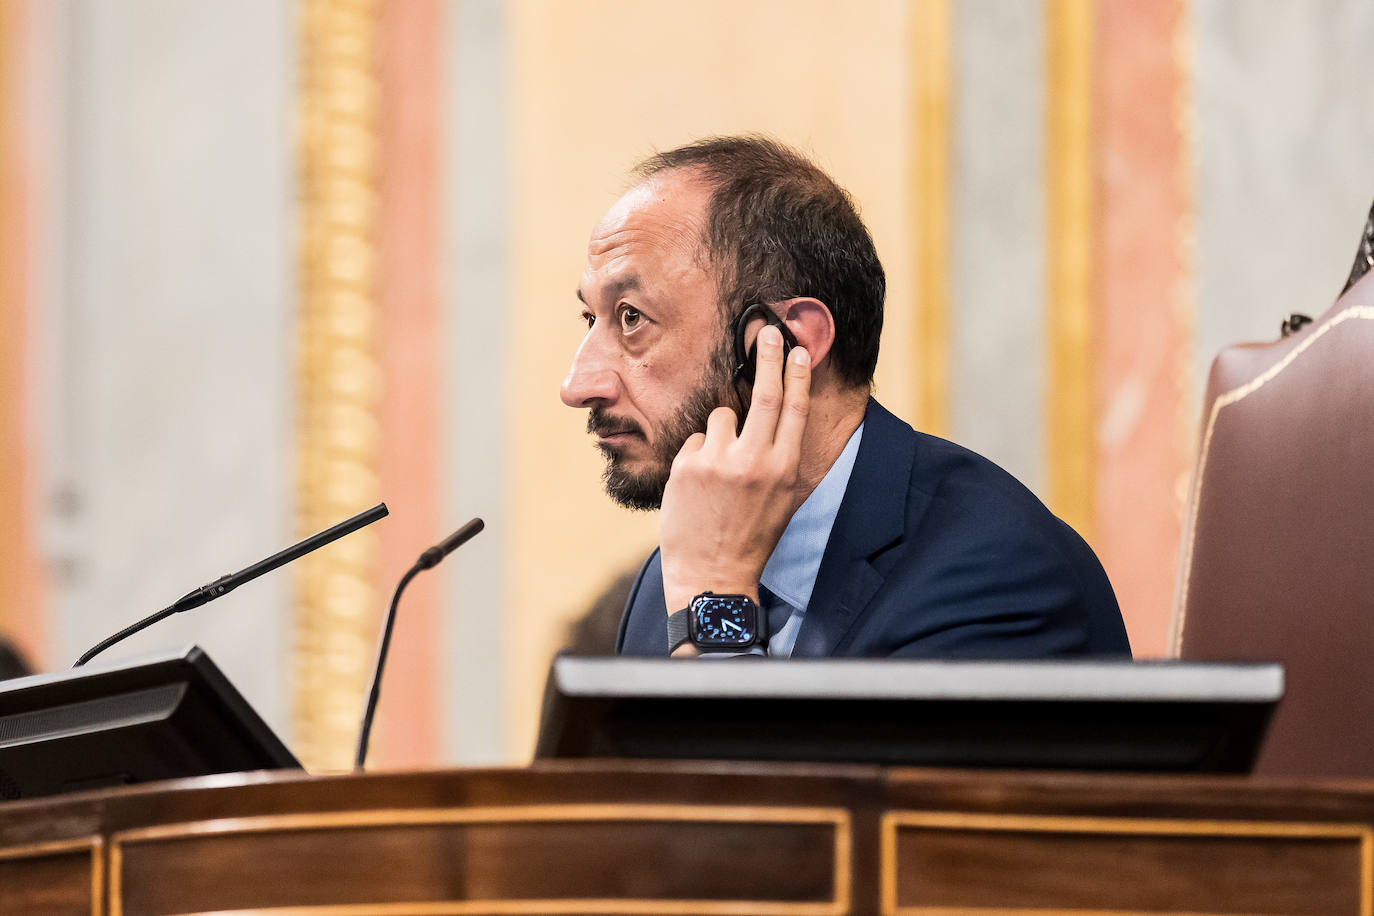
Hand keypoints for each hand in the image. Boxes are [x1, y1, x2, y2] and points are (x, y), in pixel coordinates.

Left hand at [658, 325, 811, 618]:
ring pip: (721, 416)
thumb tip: (780, 414)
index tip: (796, 348)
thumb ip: (780, 456)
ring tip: (718, 472)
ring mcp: (719, 461)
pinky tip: (698, 486)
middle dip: (766, 356)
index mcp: (784, 468)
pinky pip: (695, 440)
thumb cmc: (751, 536)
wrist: (713, 574)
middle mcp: (754, 460)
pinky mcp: (688, 465)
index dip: (795, 374)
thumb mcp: (781, 498)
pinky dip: (697, 454)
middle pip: (764, 394)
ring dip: (720, 432)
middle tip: (765, 329)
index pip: (794, 409)